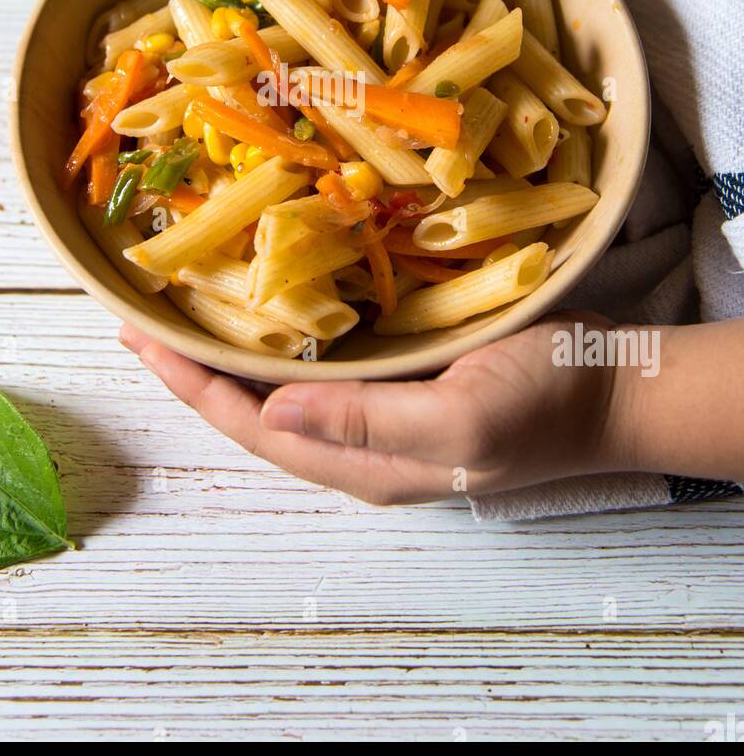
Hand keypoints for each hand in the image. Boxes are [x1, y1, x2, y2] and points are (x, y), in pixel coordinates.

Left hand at [119, 315, 630, 504]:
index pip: (253, 427)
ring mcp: (383, 406)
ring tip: (188, 300)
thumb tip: (270, 410)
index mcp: (365, 462)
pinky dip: (287, 325)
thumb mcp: (463, 417)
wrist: (616, 385)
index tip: (138, 336)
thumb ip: (369, 423)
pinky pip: (327, 355)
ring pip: (286, 381)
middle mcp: (361, 439)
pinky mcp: (406, 371)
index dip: (191, 385)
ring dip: (235, 344)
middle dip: (196, 364)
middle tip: (144, 312)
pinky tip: (273, 293)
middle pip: (255, 408)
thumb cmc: (549, 403)